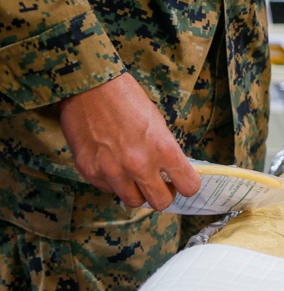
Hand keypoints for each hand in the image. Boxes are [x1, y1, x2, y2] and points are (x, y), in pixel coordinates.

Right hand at [58, 73, 200, 209]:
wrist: (89, 88)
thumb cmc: (127, 99)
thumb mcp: (158, 124)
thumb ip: (165, 151)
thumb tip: (171, 172)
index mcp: (163, 149)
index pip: (188, 186)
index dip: (187, 185)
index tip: (181, 181)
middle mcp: (139, 165)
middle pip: (160, 203)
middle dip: (162, 194)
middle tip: (159, 183)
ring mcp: (112, 171)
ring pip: (133, 201)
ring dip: (137, 191)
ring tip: (134, 175)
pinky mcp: (90, 172)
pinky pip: (108, 189)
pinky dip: (113, 182)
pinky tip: (111, 163)